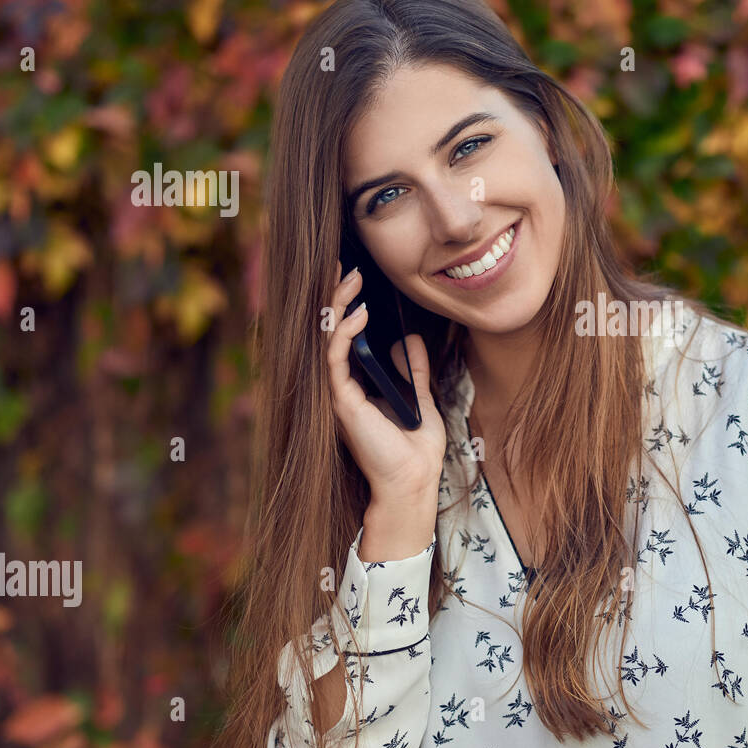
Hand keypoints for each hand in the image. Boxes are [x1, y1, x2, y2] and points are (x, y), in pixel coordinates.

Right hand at [327, 261, 445, 555]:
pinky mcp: (342, 401)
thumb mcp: (420, 398)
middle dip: (336, 297)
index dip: (345, 307)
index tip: (354, 278)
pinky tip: (358, 313)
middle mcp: (342, 388)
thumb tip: (410, 340)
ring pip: (327, 339)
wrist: (414, 479)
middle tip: (346, 267)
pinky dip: (344, 332)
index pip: (344, 339)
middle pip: (330, 333)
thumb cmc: (415, 449)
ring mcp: (339, 394)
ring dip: (337, 306)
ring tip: (350, 278)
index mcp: (357, 388)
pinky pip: (335, 358)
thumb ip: (414, 371)